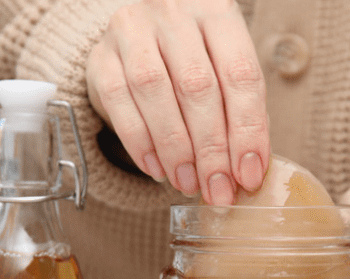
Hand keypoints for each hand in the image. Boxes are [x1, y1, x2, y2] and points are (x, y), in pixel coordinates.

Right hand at [86, 0, 269, 204]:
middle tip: (218, 190)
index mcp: (218, 13)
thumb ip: (241, 116)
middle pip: (197, 86)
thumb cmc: (195, 64)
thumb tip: (249, 172)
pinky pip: (119, 102)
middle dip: (211, 148)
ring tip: (188, 183)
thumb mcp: (225, 77)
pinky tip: (157, 169)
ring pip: (155, 92)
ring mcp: (133, 30)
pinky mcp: (101, 56)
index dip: (248, 130)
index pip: (240, 74)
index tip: (249, 175)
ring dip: (175, 149)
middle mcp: (175, 13)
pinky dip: (140, 143)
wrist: (138, 45)